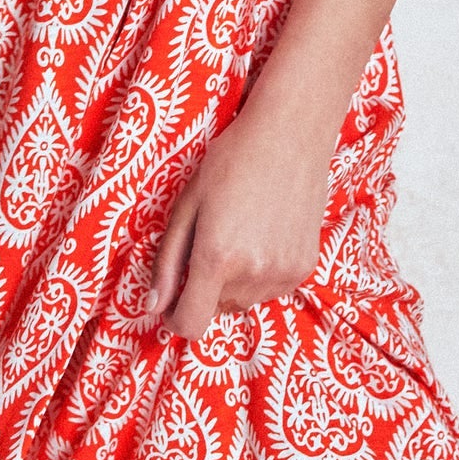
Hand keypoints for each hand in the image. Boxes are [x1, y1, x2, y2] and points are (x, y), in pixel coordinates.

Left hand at [146, 100, 335, 344]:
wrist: (289, 135)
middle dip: (205, 289)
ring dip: (233, 284)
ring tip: (238, 235)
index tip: (171, 302)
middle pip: (217, 311)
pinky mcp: (305, 267)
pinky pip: (271, 290)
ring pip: (244, 302)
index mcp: (216, 258)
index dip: (175, 319)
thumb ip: (167, 262)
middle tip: (208, 243)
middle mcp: (253, 273)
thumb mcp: (186, 206)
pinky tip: (262, 235)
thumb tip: (153, 306)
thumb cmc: (231, 161)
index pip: (191, 324)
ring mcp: (284, 273)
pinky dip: (260, 275)